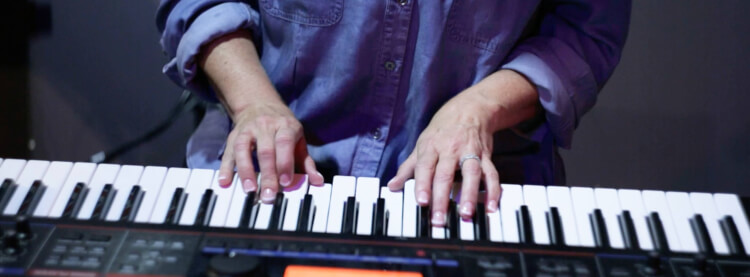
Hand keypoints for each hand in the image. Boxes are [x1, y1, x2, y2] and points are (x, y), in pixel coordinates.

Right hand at [217, 102, 323, 202]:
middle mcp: (266, 126)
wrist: (260, 104)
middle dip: (267, 174)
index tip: (285, 182)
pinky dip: (226, 167)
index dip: (285, 163)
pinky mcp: (234, 135)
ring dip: (245, 171)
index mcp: (285, 126)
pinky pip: (229, 151)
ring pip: (244, 149)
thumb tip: (317, 181)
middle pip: (265, 151)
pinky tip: (225, 181)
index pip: (285, 143)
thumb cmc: (283, 128)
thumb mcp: (298, 140)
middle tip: (269, 195)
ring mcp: (248, 130)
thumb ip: (307, 162)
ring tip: (249, 190)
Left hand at [388, 92, 500, 225]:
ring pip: (471, 173)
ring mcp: (470, 152)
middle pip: (445, 174)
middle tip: (439, 219)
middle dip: (442, 198)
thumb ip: (407, 168)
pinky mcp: (486, 156)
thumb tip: (392, 186)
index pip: (424, 167)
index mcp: (431, 147)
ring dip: (469, 194)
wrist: (469, 109)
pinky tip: (492, 206)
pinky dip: (494, 191)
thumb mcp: (421, 144)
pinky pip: (492, 174)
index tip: (422, 202)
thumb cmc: (442, 131)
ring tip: (466, 213)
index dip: (422, 184)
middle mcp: (450, 149)